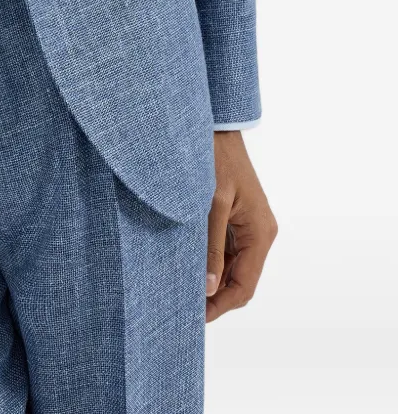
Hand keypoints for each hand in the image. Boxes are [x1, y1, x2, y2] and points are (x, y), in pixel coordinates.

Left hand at [205, 130, 276, 321]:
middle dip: (216, 297)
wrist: (216, 127)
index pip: (245, 285)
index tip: (197, 317)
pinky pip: (227, 250)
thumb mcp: (211, 204)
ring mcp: (249, 226)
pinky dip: (211, 262)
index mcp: (260, 232)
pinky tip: (189, 265)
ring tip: (184, 290)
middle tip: (186, 308)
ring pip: (233, 267)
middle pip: (241, 280)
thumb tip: (209, 289)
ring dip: (212, 281)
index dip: (222, 305)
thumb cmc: (214, 159)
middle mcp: (260, 233)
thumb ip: (212, 248)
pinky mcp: (236, 218)